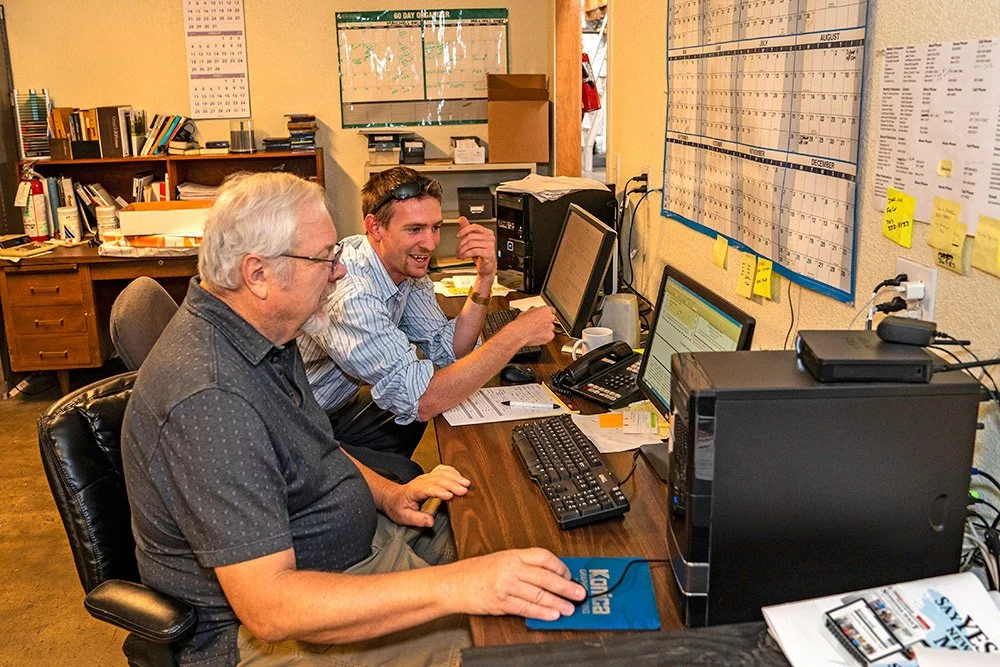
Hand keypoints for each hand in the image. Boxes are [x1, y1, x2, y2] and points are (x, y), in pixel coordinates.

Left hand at [382, 465, 470, 527]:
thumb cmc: (398, 507)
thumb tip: (431, 522)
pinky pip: (442, 469)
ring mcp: (426, 477)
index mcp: (414, 491)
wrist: (393, 497)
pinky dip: (452, 471)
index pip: (428, 489)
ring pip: (442, 473)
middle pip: (438, 479)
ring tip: (466, 483)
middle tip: (464, 490)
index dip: (439, 491)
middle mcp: (421, 481)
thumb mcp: (404, 517)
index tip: (450, 496)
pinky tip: (460, 476)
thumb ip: (418, 519)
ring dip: (454, 477)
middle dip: (452, 484)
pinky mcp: (430, 476)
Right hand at [448, 548, 585, 620]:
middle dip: (566, 586)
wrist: (453, 584)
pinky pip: (526, 608)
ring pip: (538, 594)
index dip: (560, 566)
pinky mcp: (501, 602)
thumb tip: (548, 575)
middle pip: (545, 577)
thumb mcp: (500, 560)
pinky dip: (541, 612)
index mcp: (513, 555)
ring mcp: (506, 585)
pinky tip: (552, 614)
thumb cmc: (474, 572)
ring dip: (557, 602)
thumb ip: (522, 566)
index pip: (543, 557)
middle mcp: (511, 568)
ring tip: (570, 608)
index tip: (570, 574)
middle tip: (579, 593)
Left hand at [455, 217, 496, 278]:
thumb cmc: (480, 254)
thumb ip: (467, 229)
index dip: (464, 230)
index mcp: (487, 233)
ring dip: (462, 250)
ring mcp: (490, 246)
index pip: (474, 226)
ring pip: (471, 244)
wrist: (486, 267)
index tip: (458, 235)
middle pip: (471, 236)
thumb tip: (462, 219)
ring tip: (460, 254)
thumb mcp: (472, 241)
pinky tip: (463, 257)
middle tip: (458, 249)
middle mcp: (490, 238)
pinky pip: (473, 251)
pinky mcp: (488, 253)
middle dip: (461, 244)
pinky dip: (465, 254)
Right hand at [510, 306, 557, 346]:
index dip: (547, 314)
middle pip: (552, 319)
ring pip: (551, 328)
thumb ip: (534, 311)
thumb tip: (534, 312)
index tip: (544, 316)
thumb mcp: (526, 312)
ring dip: (546, 329)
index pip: (552, 310)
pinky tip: (538, 336)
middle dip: (546, 322)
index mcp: (545, 310)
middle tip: (539, 324)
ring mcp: (551, 327)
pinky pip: (550, 336)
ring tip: (537, 331)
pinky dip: (545, 337)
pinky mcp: (550, 336)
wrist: (520, 333)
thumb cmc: (522, 323)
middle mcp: (550, 318)